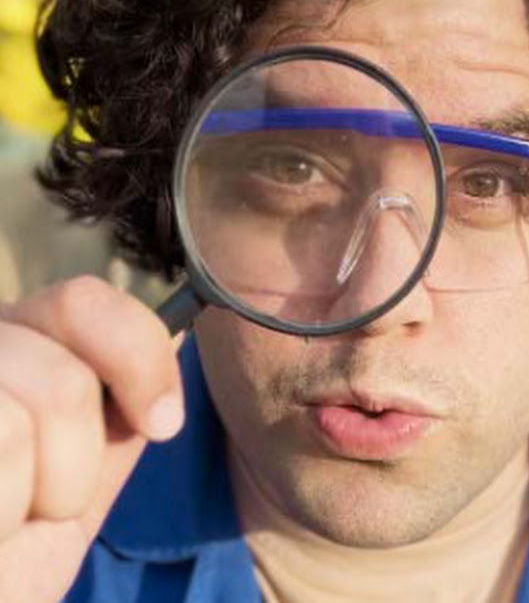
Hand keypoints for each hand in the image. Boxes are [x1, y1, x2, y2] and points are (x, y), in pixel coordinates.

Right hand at [0, 276, 184, 602]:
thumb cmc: (12, 561)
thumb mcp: (82, 475)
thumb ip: (122, 404)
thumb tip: (178, 324)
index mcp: (7, 348)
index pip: (82, 300)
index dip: (139, 357)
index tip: (164, 422)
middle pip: (65, 376)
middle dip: (80, 459)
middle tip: (50, 501)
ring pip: (23, 418)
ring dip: (40, 494)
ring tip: (4, 521)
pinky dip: (4, 511)